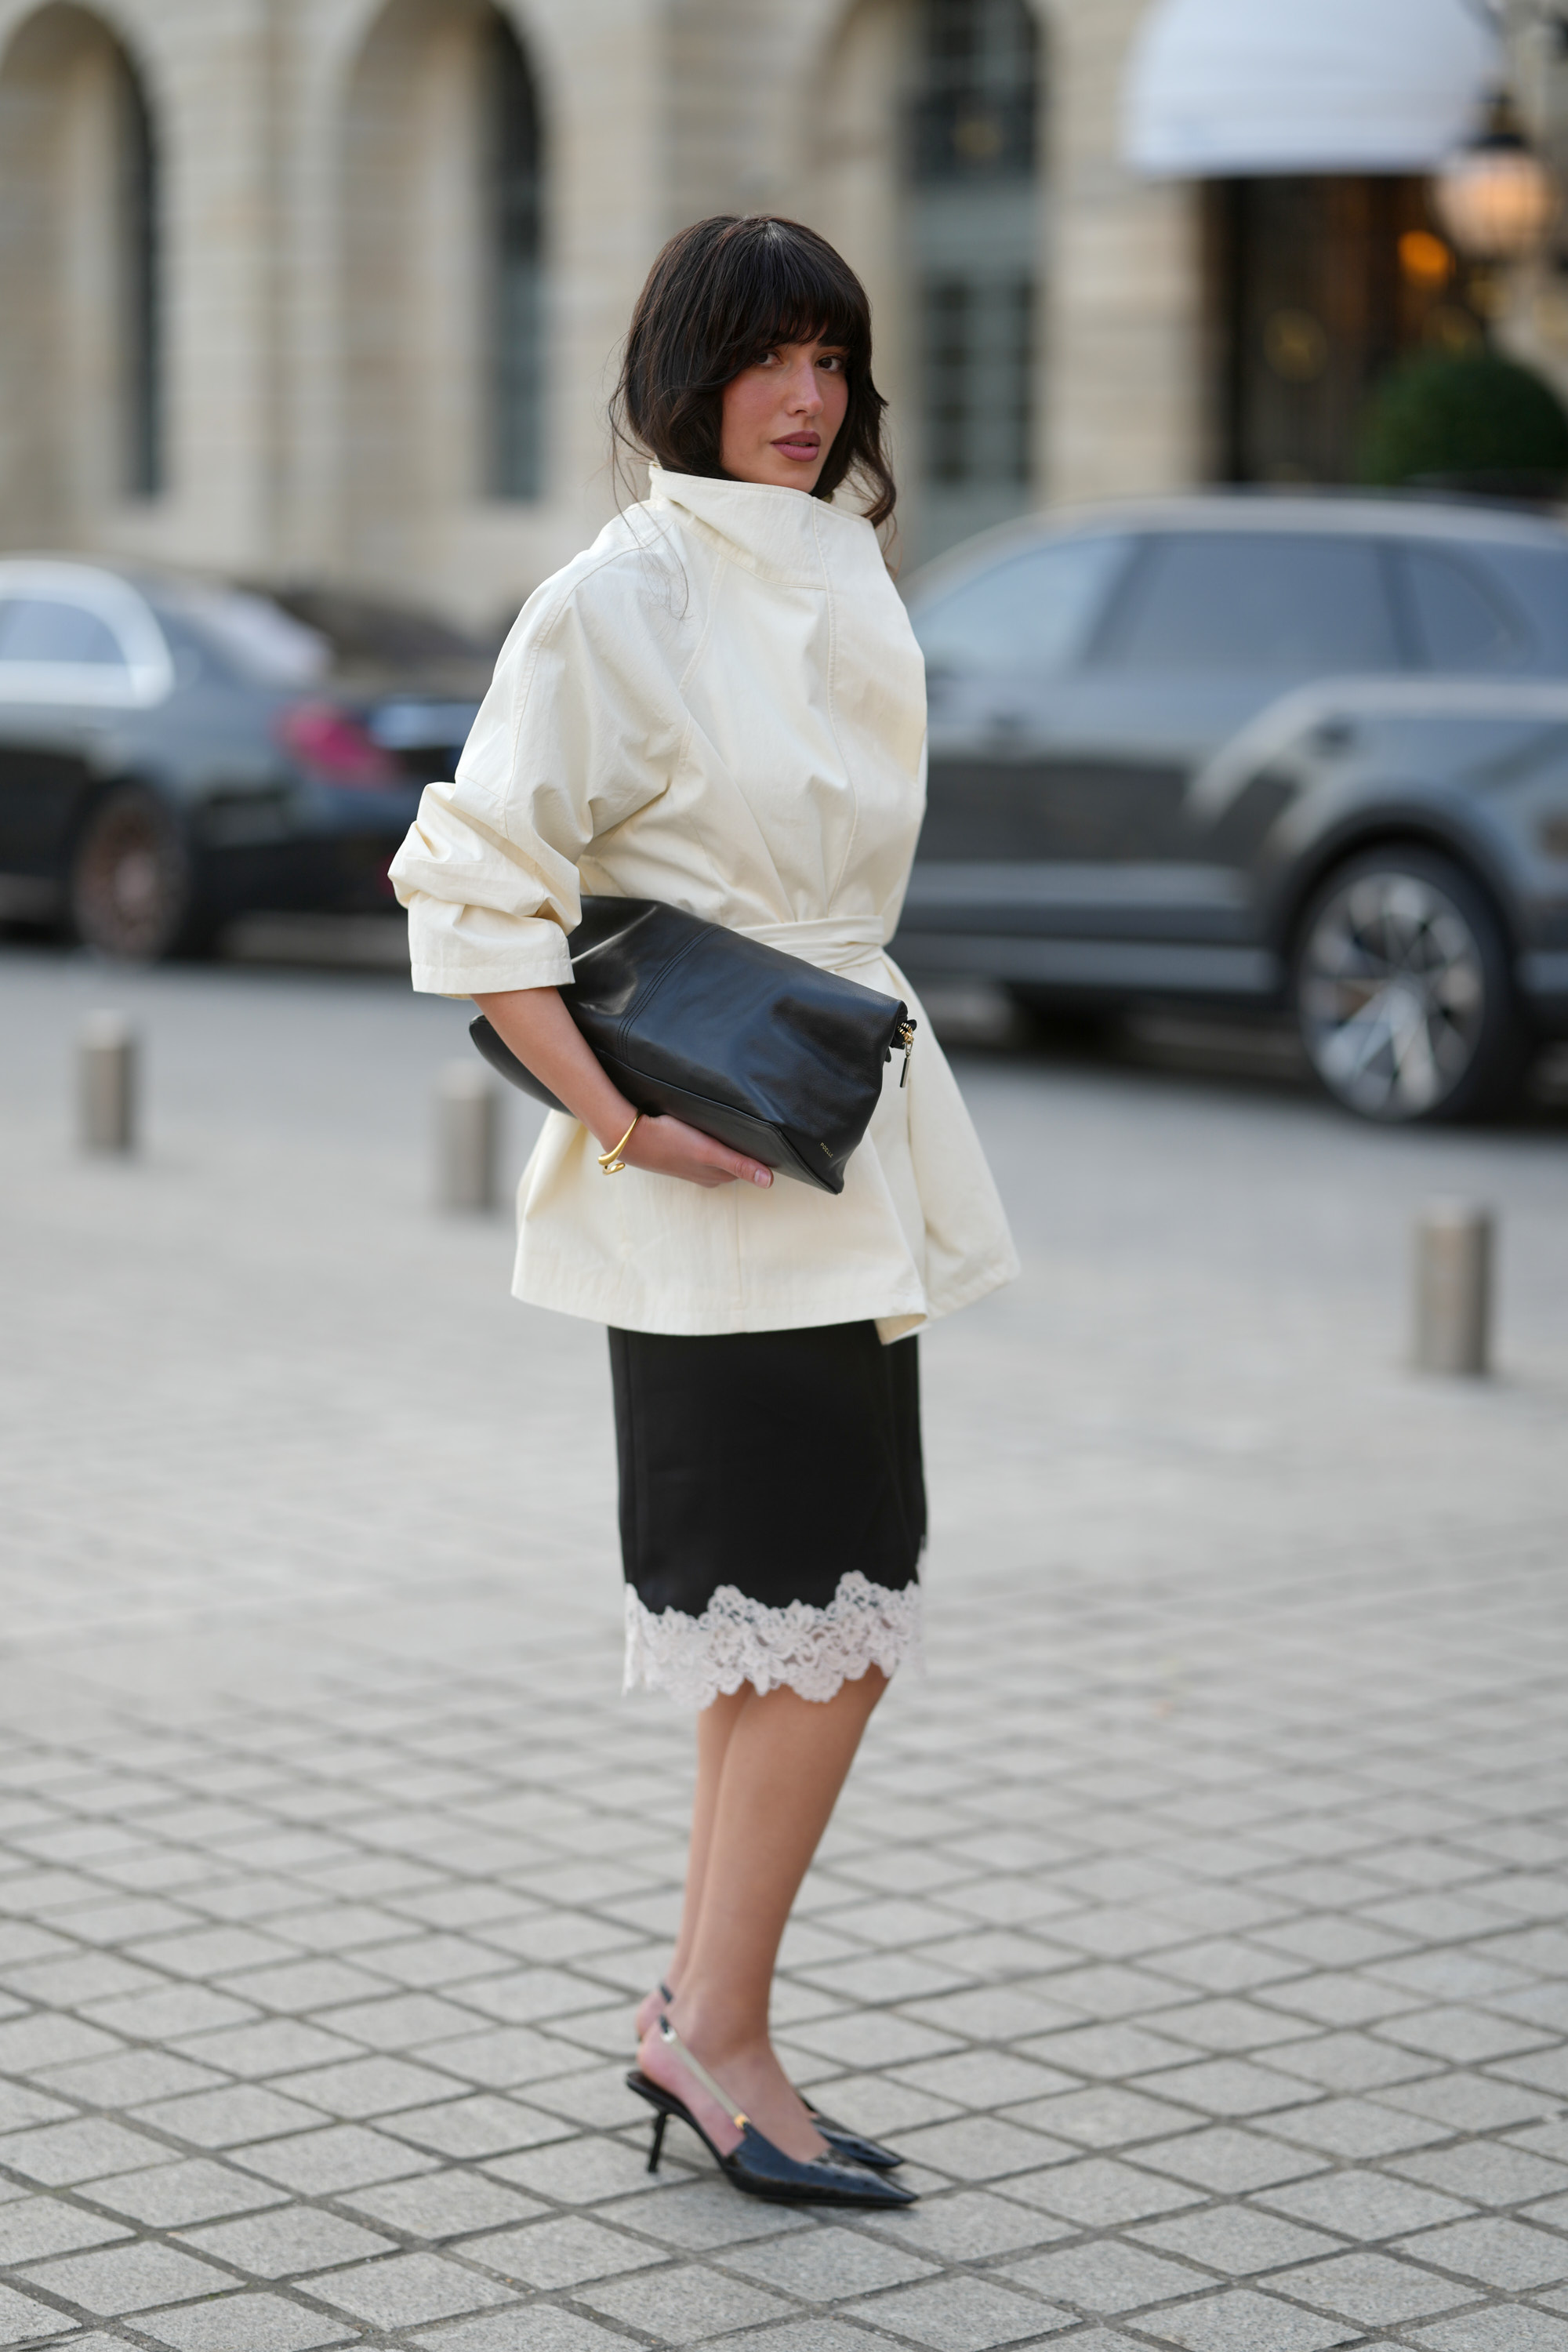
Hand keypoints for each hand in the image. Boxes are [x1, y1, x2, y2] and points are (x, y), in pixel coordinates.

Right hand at [619, 1112, 772, 1189]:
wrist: (629, 1137)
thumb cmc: (669, 1143)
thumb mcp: (708, 1151)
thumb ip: (739, 1164)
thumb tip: (769, 1181)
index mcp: (717, 1176)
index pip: (748, 1166)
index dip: (759, 1154)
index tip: (773, 1139)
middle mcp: (706, 1173)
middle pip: (735, 1161)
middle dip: (746, 1148)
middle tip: (760, 1127)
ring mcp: (692, 1164)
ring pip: (720, 1154)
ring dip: (728, 1143)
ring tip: (739, 1124)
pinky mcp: (679, 1152)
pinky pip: (704, 1147)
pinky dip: (712, 1139)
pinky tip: (711, 1127)